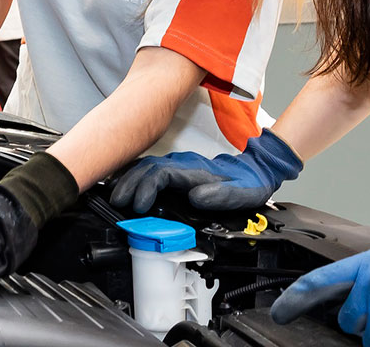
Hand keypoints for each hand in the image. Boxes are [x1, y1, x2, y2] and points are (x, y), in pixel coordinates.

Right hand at [108, 128, 301, 212]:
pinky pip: (149, 169)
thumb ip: (220, 195)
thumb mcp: (241, 193)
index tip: (137, 205)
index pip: (160, 174)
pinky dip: (134, 176)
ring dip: (127, 179)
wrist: (255, 171)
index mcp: (194, 170)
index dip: (145, 188)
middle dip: (128, 184)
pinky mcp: (176, 170)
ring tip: (113, 194)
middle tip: (115, 202)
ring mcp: (178, 165)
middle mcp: (182, 163)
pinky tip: (125, 184)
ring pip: (145, 166)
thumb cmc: (247, 185)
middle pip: (146, 168)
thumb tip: (195, 197)